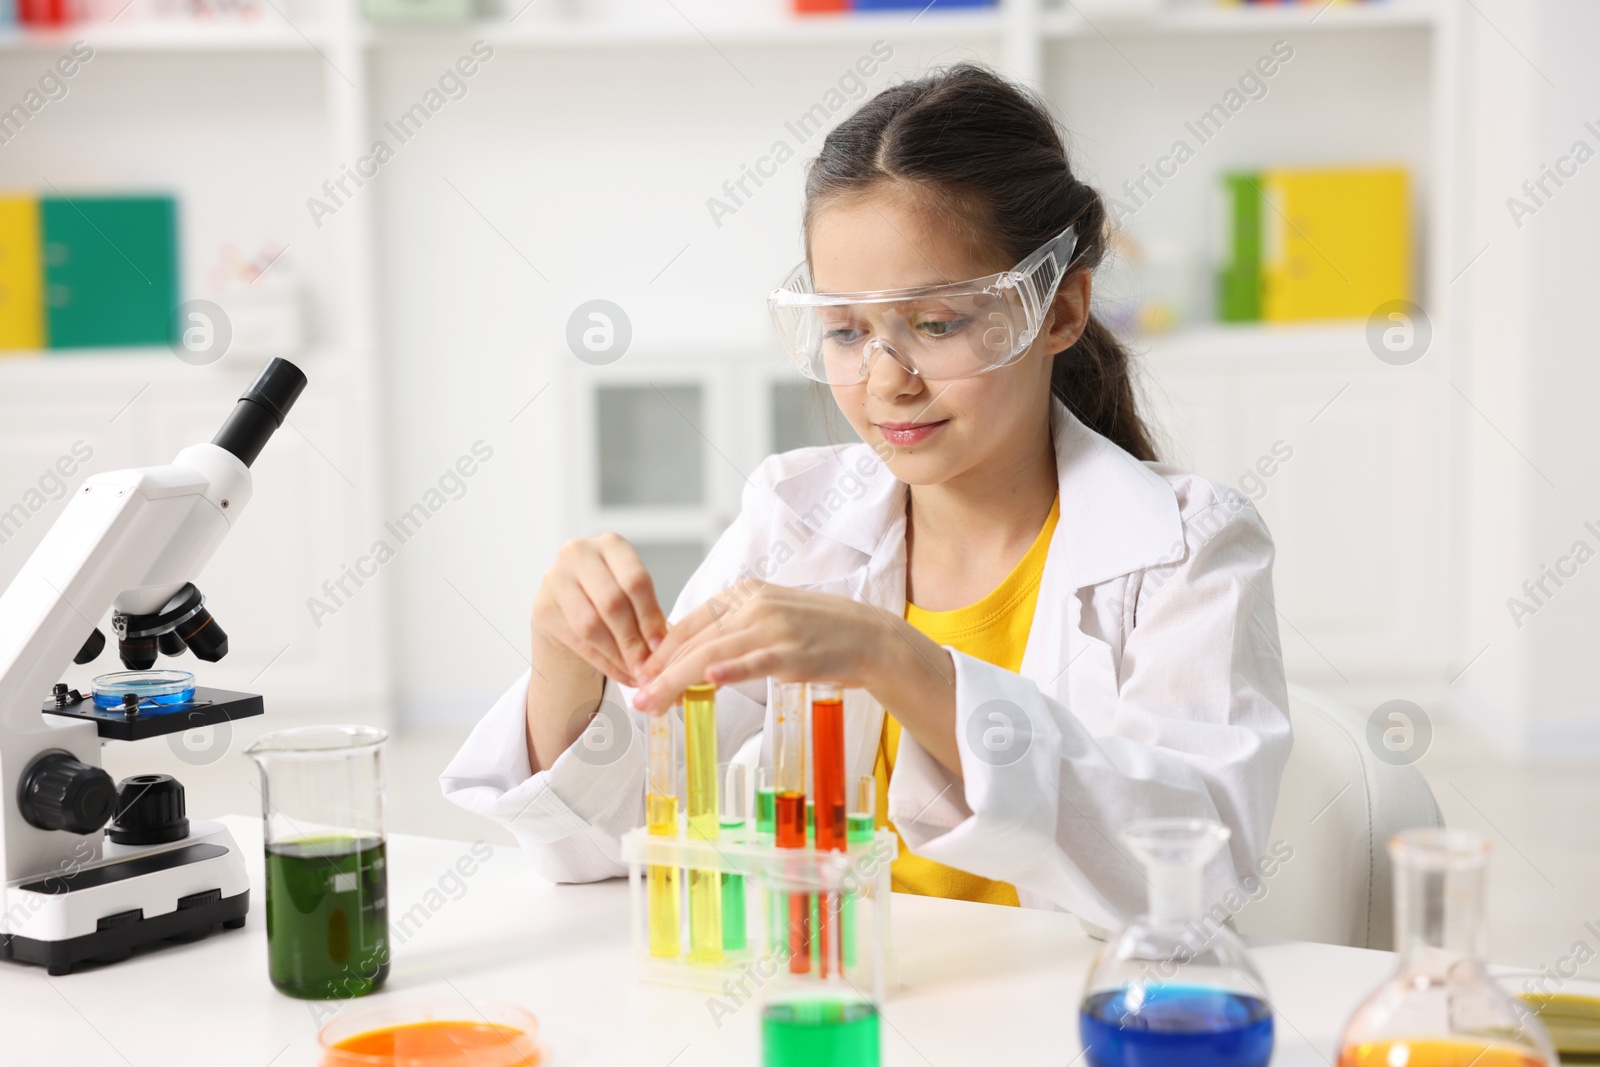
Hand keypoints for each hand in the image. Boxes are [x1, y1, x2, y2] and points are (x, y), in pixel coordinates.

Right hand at [531, 533, 667, 688]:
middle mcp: (579, 553)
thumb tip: (665, 650)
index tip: (662, 646)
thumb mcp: (634, 595)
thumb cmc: (612, 598)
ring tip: (637, 673)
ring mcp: (555, 579)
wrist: (570, 607)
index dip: (650, 616)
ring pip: (591, 624)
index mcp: (611, 544)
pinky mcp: (542, 607)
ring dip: (618, 654)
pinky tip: (621, 674)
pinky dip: (604, 662)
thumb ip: (649, 615)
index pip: (635, 580)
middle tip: (649, 666)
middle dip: (633, 640)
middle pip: (612, 602)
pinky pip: (578, 641)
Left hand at [631, 582, 891, 712]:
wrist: (871, 637)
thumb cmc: (820, 632)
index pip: (689, 623)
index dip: (660, 652)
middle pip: (694, 641)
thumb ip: (735, 629)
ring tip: (654, 702)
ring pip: (712, 654)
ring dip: (677, 680)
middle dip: (660, 672)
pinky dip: (731, 670)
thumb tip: (698, 656)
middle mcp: (754, 605)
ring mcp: (773, 627)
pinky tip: (709, 679)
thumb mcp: (771, 617)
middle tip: (638, 699)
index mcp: (745, 594)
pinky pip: (754, 661)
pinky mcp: (793, 652)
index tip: (641, 677)